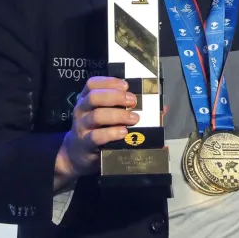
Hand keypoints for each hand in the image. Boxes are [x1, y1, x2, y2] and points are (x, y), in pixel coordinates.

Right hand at [53, 76, 166, 190]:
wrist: (76, 155)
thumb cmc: (98, 130)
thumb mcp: (108, 116)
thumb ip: (130, 109)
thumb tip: (163, 108)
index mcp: (87, 99)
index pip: (93, 84)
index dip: (110, 82)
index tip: (126, 85)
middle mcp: (82, 110)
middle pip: (94, 97)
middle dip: (115, 96)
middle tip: (133, 101)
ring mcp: (82, 127)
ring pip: (97, 115)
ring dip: (118, 115)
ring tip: (134, 119)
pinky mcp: (85, 144)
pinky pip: (97, 136)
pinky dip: (111, 133)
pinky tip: (123, 133)